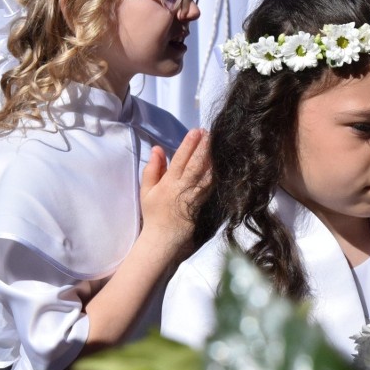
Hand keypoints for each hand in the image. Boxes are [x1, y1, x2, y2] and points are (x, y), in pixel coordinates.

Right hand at [139, 128, 210, 254]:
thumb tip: (158, 148)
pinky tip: (223, 164)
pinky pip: (212, 186)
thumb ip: (152, 169)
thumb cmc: (154, 213)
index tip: (195, 132)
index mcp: (168, 183)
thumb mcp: (146, 190)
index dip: (188, 145)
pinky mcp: (204, 204)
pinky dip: (218, 174)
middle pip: (196, 164)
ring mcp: (195, 196)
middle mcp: (183, 188)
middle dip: (204, 147)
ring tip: (219, 144)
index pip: (180, 160)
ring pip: (207, 174)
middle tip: (210, 133)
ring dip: (213, 158)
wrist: (165, 238)